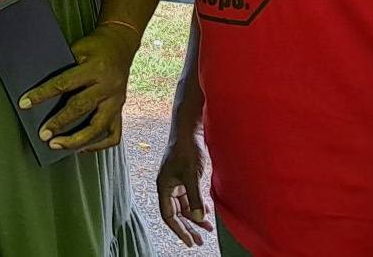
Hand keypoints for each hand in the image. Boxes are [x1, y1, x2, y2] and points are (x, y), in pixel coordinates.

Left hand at [19, 24, 138, 151]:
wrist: (122, 44)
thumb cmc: (95, 46)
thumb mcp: (78, 49)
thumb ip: (64, 68)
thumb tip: (41, 91)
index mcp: (95, 68)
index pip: (64, 83)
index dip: (43, 94)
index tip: (25, 103)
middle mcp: (108, 86)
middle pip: (82, 108)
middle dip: (60, 123)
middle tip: (43, 135)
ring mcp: (117, 101)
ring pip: (99, 127)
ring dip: (77, 140)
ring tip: (57, 145)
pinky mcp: (121, 109)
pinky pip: (113, 134)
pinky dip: (97, 145)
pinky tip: (82, 148)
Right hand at [156, 127, 213, 245]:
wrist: (188, 129)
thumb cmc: (187, 149)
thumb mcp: (192, 175)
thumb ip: (195, 197)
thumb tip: (199, 218)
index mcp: (164, 187)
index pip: (169, 215)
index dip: (179, 230)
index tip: (190, 241)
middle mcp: (168, 187)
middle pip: (176, 213)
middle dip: (188, 227)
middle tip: (199, 241)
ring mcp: (176, 182)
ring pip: (184, 206)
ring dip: (195, 217)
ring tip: (208, 229)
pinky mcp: (184, 177)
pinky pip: (190, 197)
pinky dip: (198, 205)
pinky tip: (208, 211)